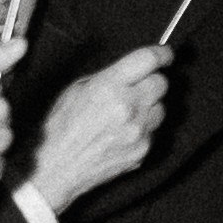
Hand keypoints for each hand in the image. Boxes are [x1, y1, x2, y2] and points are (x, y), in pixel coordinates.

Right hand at [27, 47, 172, 218]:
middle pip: (161, 83)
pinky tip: (124, 132)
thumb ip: (108, 77)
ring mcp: (138, 130)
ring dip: (149, 107)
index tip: (165, 55)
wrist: (57, 168)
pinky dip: (144, 128)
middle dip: (152, 81)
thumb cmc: (61, 128)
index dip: (161, 54)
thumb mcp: (76, 90)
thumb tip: (132, 71)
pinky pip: (154, 130)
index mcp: (109, 86)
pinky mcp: (143, 149)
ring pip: (161, 108)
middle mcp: (128, 106)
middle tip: (138, 88)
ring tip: (127, 114)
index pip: (148, 60)